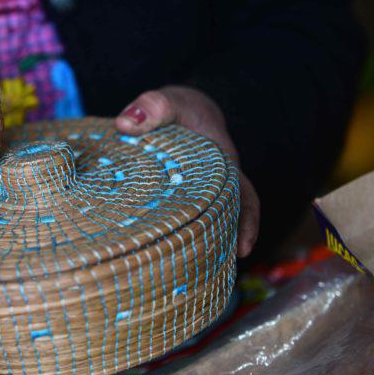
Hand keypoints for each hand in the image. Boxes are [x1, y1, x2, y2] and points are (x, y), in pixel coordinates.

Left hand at [115, 85, 259, 256]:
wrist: (173, 111)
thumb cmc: (178, 110)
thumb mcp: (170, 101)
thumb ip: (153, 106)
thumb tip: (126, 123)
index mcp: (222, 166)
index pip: (244, 197)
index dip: (247, 222)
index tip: (243, 247)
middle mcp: (212, 187)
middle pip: (221, 220)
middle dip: (217, 245)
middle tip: (203, 272)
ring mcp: (192, 197)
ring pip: (197, 226)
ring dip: (192, 247)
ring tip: (176, 272)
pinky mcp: (171, 203)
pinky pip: (174, 222)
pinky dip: (167, 238)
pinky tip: (149, 257)